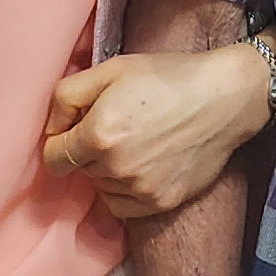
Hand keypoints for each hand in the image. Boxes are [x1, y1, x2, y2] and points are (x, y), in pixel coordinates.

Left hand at [46, 40, 273, 221]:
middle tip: (116, 126)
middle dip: (87, 152)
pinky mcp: (160, 203)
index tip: (76, 129)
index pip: (52, 158)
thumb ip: (67, 96)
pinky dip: (125, 190)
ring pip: (101, 189)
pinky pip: (122, 206)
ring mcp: (140, 190)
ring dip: (107, 171)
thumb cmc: (168, 78)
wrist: (224, 98)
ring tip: (135, 142)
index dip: (60, 141)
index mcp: (98, 134)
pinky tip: (144, 163)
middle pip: (78, 172)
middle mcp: (116, 168)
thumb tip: (50, 127)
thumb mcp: (111, 69)